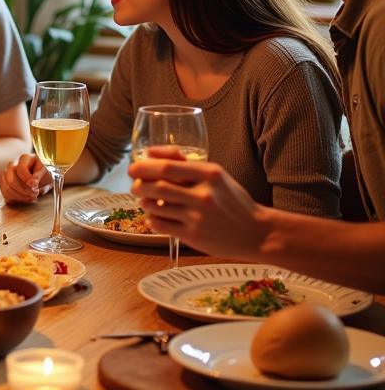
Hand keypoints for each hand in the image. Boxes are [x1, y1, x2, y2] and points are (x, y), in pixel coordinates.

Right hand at [0, 153, 51, 204]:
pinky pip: (6, 195)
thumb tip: (31, 183)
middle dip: (23, 190)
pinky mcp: (4, 185)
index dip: (27, 179)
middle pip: (10, 179)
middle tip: (34, 194)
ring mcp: (6, 175)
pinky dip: (16, 200)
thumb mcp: (47, 173)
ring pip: (6, 188)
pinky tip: (25, 199)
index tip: (35, 186)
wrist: (43, 181)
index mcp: (25, 159)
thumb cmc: (45, 175)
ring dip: (20, 196)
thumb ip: (39, 176)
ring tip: (31, 198)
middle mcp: (13, 165)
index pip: (21, 169)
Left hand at [128, 149, 266, 255]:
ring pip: (155, 206)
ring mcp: (198, 217)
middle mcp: (204, 195)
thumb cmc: (231, 200)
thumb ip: (185, 162)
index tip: (133, 168)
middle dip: (139, 185)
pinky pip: (160, 225)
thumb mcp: (215, 175)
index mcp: (210, 174)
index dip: (144, 167)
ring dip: (144, 202)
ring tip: (145, 200)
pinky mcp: (193, 236)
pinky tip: (154, 216)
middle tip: (134, 186)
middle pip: (157, 187)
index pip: (167, 167)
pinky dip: (151, 219)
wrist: (256, 233)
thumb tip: (149, 153)